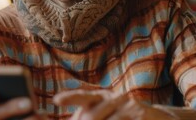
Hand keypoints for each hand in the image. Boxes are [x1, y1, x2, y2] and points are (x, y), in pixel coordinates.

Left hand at [53, 89, 177, 119]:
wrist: (157, 118)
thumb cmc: (123, 117)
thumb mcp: (104, 113)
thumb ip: (86, 116)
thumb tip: (72, 119)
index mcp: (101, 97)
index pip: (82, 96)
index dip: (70, 98)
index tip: (56, 100)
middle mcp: (114, 97)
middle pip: (92, 116)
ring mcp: (129, 105)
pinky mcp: (141, 115)